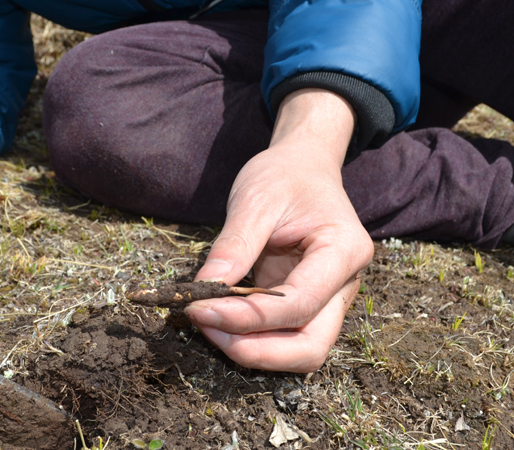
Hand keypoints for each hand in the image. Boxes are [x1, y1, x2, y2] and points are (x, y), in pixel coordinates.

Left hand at [185, 89, 373, 372]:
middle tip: (205, 326)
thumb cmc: (284, 176)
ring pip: (300, 352)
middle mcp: (344, 284)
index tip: (200, 309)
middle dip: (255, 350)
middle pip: (310, 347)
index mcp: (344, 250)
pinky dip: (251, 338)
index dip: (248, 318)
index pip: (299, 303)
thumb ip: (234, 246)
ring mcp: (329, 299)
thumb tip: (203, 289)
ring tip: (207, 323)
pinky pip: (284, 337)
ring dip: (252, 350)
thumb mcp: (255, 200)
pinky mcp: (307, 305)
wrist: (302, 167)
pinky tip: (218, 319)